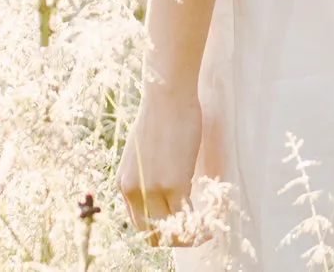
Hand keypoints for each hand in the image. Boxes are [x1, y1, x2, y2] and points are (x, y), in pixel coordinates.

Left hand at [116, 86, 202, 245]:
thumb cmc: (161, 113)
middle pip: (151, 234)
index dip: (161, 229)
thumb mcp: (145, 151)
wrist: (168, 94)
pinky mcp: (174, 183)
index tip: (179, 224)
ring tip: (205, 229)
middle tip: (193, 231)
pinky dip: (199, 227)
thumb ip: (148, 173)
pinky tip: (210, 223)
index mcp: (124, 183)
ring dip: (188, 236)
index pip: (139, 223)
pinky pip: (187, 218)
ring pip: (169, 231)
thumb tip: (166, 187)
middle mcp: (134, 190)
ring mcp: (153, 188)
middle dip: (173, 239)